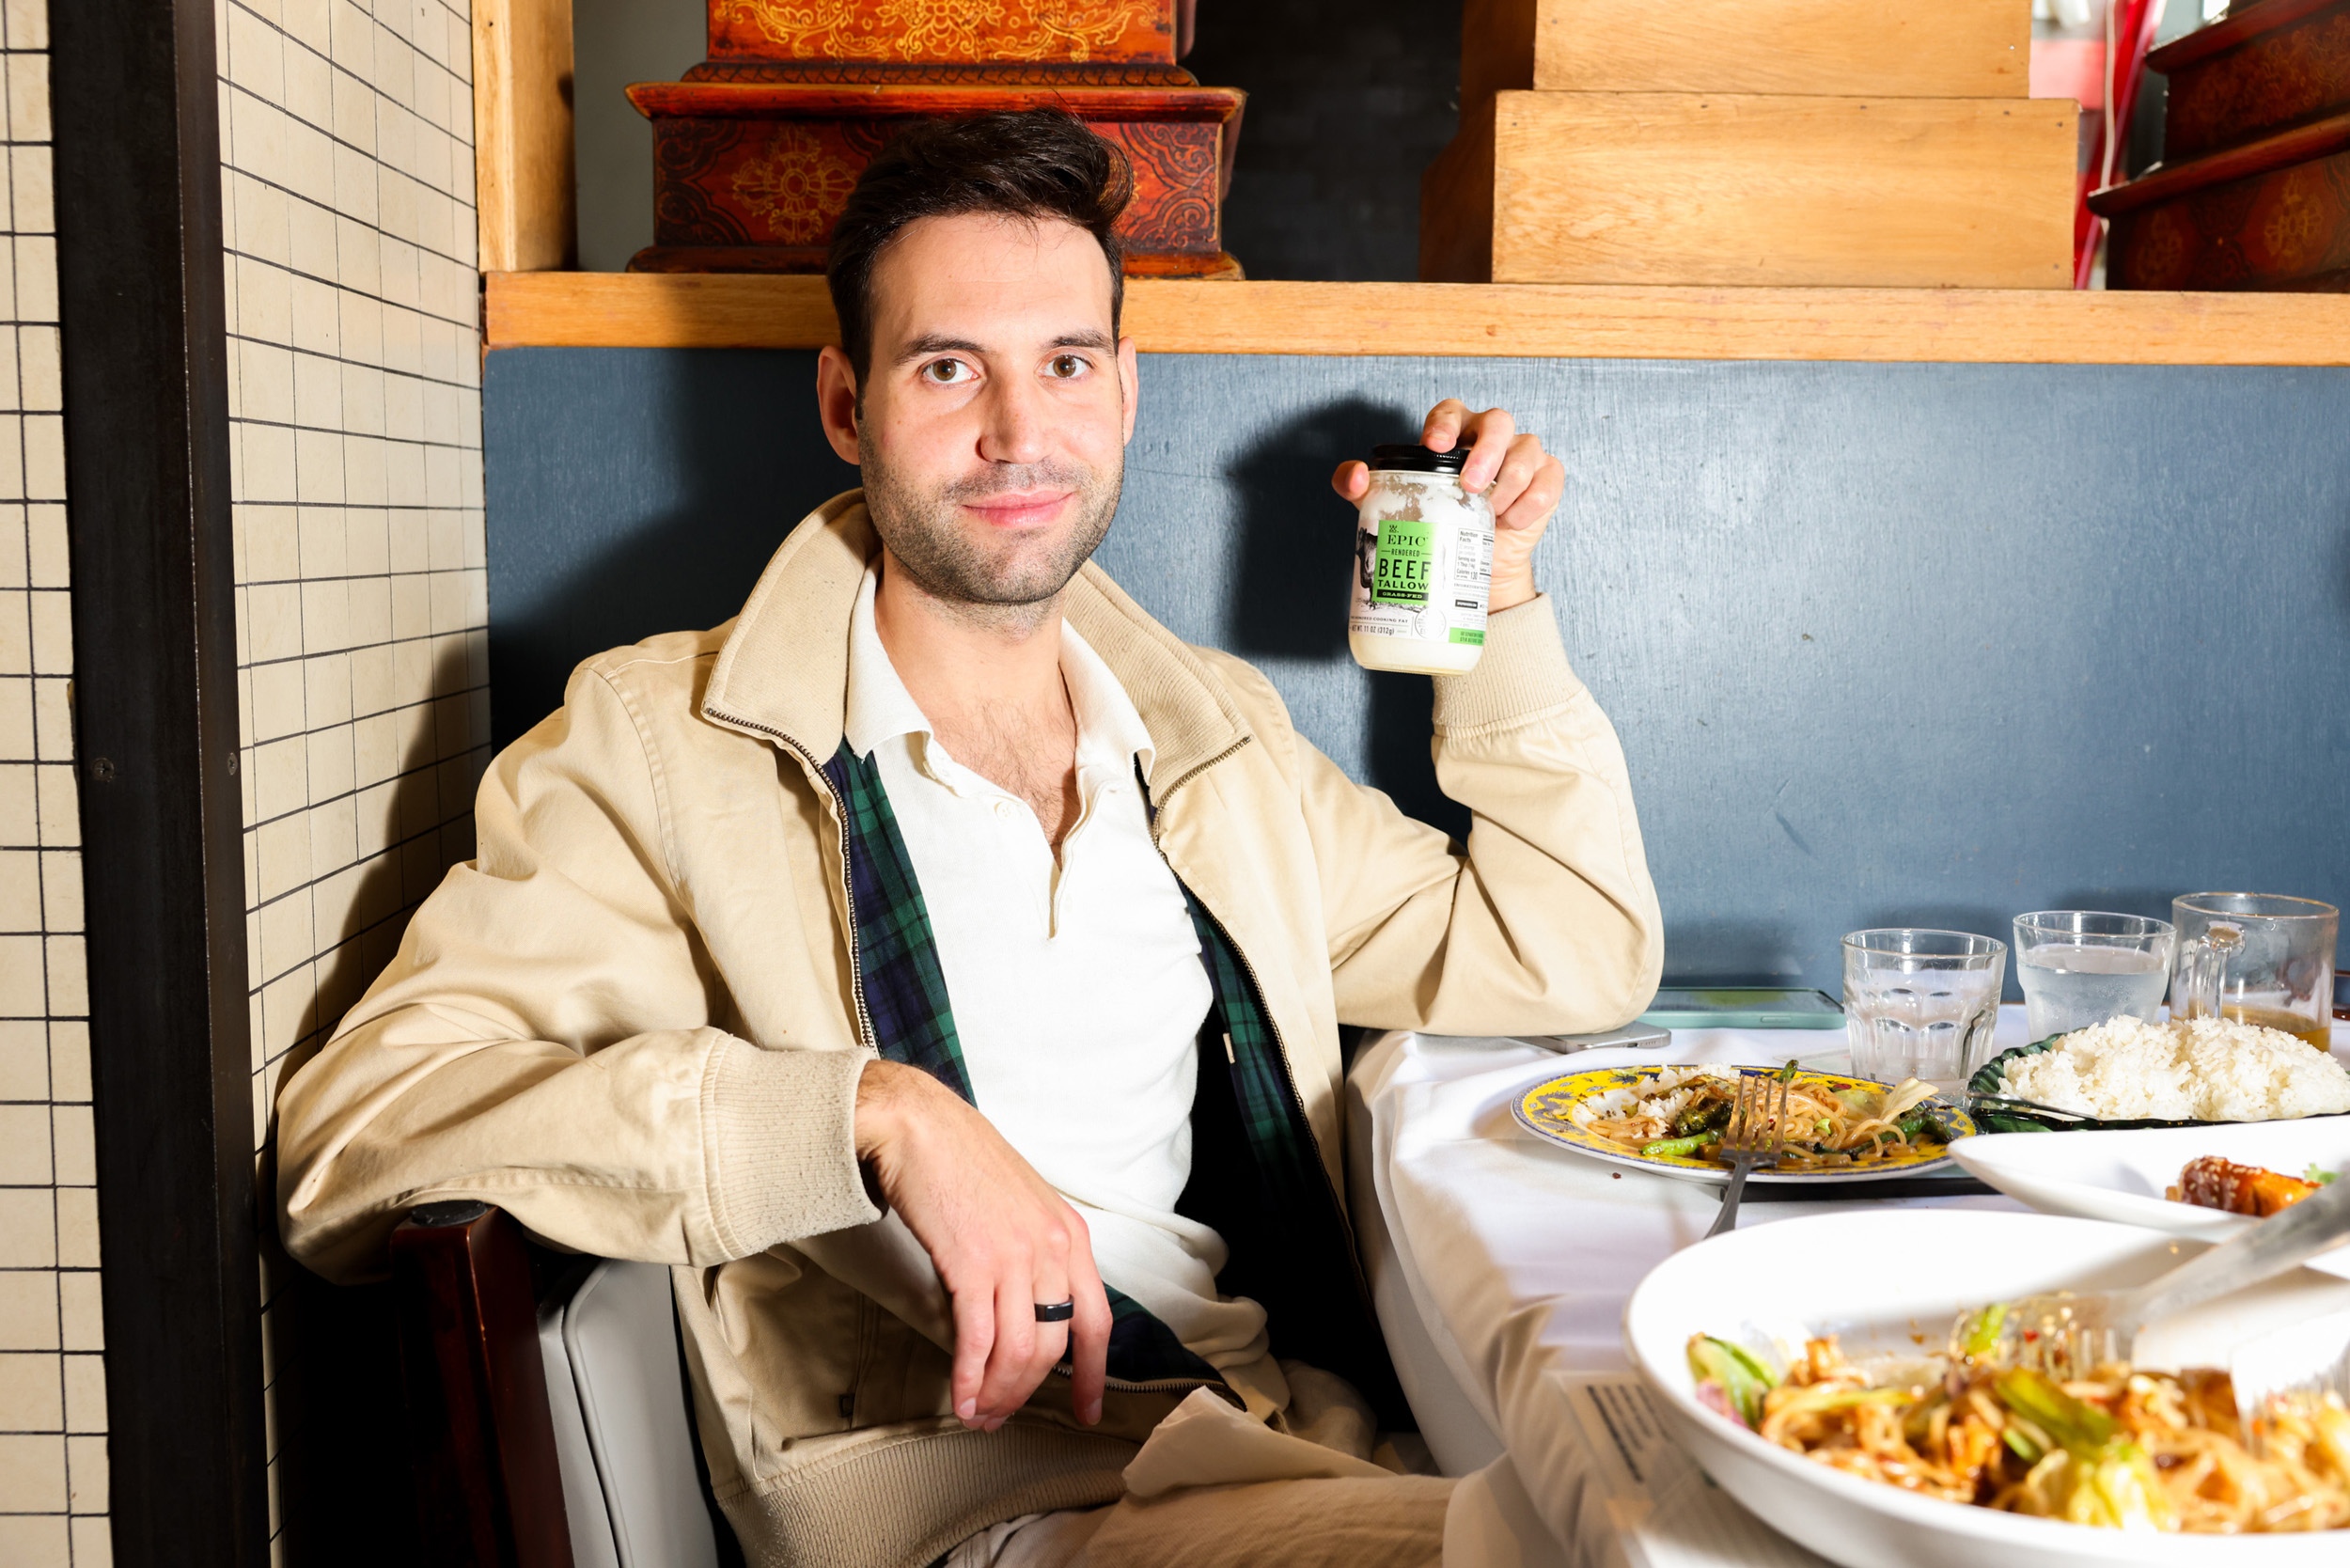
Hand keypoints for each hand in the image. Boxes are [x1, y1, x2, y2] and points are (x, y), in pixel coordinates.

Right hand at [854, 1059, 1110, 1430]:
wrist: (919, 1126)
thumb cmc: (964, 1160)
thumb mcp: (1024, 1203)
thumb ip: (1035, 1252)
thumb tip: (1027, 1309)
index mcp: (1070, 1235)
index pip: (1097, 1321)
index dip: (1093, 1374)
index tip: (1086, 1410)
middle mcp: (1051, 1248)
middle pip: (1054, 1346)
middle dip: (1027, 1392)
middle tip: (1002, 1417)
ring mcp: (1014, 1257)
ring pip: (1019, 1350)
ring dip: (997, 1393)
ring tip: (978, 1414)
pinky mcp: (972, 1264)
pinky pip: (977, 1339)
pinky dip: (969, 1376)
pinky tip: (960, 1397)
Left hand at [1329, 400, 1564, 612]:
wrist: (1470, 565)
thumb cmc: (1434, 522)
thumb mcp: (1390, 504)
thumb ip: (1359, 487)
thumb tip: (1356, 478)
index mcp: (1455, 433)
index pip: (1451, 410)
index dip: (1445, 422)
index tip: (1433, 445)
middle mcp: (1491, 437)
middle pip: (1498, 422)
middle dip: (1486, 451)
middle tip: (1470, 485)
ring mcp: (1523, 455)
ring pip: (1526, 450)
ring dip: (1508, 483)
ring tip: (1489, 512)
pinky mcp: (1547, 479)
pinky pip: (1547, 480)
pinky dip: (1530, 502)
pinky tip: (1511, 521)